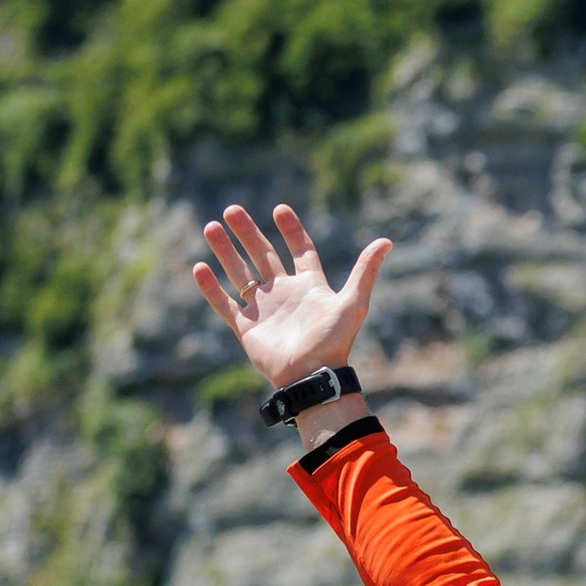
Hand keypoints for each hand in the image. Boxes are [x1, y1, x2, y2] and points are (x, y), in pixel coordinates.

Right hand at [193, 200, 389, 386]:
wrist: (311, 375)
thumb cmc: (333, 341)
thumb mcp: (353, 302)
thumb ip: (365, 271)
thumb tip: (387, 241)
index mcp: (309, 286)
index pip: (300, 250)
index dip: (291, 231)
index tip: (279, 210)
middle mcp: (284, 294)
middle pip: (263, 256)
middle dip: (248, 233)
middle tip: (232, 210)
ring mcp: (264, 309)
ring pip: (240, 273)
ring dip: (225, 251)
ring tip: (211, 227)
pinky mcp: (247, 327)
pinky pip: (224, 303)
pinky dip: (211, 287)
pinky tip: (198, 267)